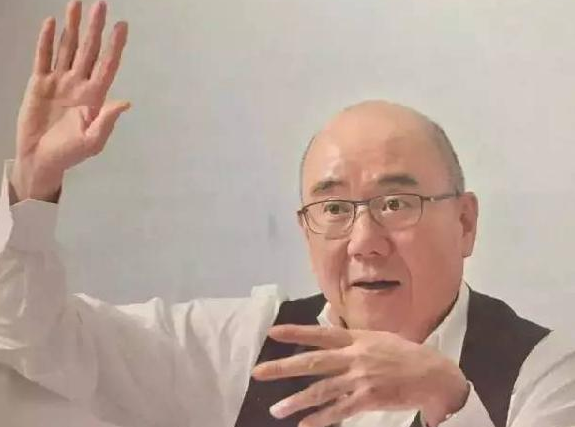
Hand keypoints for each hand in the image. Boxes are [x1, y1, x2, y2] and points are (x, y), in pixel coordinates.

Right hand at [11, 0, 128, 202]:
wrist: (40, 158)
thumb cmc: (70, 153)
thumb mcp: (92, 141)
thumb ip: (107, 121)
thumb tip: (126, 102)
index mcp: (95, 97)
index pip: (107, 66)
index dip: (115, 46)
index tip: (123, 26)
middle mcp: (79, 84)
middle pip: (89, 51)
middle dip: (95, 28)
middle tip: (101, 5)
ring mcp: (59, 81)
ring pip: (67, 48)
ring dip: (72, 27)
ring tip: (76, 4)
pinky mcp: (39, 83)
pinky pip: (43, 57)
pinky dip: (46, 40)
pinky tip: (50, 23)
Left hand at [252, 325, 469, 426]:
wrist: (433, 375)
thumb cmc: (405, 354)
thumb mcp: (378, 337)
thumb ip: (353, 336)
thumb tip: (330, 328)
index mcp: (356, 339)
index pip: (320, 334)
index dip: (295, 332)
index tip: (272, 333)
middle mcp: (354, 356)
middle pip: (312, 362)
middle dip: (283, 368)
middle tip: (258, 372)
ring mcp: (360, 379)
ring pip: (321, 391)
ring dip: (296, 401)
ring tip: (276, 410)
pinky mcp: (368, 399)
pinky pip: (340, 411)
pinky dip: (321, 419)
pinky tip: (305, 424)